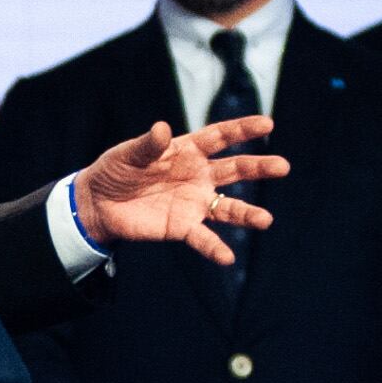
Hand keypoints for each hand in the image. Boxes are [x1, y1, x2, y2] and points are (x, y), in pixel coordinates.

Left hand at [72, 117, 288, 266]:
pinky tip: (227, 258)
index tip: (267, 124)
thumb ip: (147, 145)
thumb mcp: (127, 153)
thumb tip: (162, 128)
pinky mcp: (183, 226)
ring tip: (266, 220)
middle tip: (283, 166)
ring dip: (247, 214)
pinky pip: (203, 238)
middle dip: (258, 168)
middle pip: (234, 170)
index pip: (220, 137)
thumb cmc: (115, 170)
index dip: (243, 130)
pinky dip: (214, 248)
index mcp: (187, 150)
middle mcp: (198, 176)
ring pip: (228, 207)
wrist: (98, 203)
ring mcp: (194, 202)